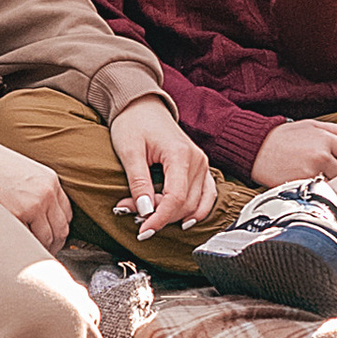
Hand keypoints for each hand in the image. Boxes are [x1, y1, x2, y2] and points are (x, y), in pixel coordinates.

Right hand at [0, 116, 71, 252]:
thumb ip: (36, 192)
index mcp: (50, 180)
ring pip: (48, 238)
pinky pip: (29, 239)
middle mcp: (46, 192)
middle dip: (54, 244)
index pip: (67, 214)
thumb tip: (40, 218)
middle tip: (43, 252)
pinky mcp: (17, 214)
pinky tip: (17, 247)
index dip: (59, 229)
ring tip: (29, 253)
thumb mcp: (23, 173)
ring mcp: (34, 204)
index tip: (52, 238)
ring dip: (40, 248)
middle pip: (61, 229)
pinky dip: (25, 246)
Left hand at [108, 98, 216, 241]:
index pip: (175, 198)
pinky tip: (183, 221)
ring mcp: (202, 164)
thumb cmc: (134, 124)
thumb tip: (146, 211)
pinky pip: (207, 196)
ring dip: (173, 215)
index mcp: (180, 154)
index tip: (143, 231)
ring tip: (149, 214)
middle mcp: (197, 160)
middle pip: (186, 204)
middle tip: (133, 215)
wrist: (142, 106)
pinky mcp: (201, 167)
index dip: (159, 219)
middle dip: (160, 215)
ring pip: (195, 204)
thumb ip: (139, 182)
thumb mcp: (129, 152)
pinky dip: (196, 211)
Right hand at [252, 117, 336, 186]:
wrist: (255, 149)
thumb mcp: (312, 126)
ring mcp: (311, 173)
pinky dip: (323, 193)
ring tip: (332, 184)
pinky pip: (322, 193)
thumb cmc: (284, 137)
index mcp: (326, 139)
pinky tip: (319, 190)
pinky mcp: (301, 187)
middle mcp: (321, 156)